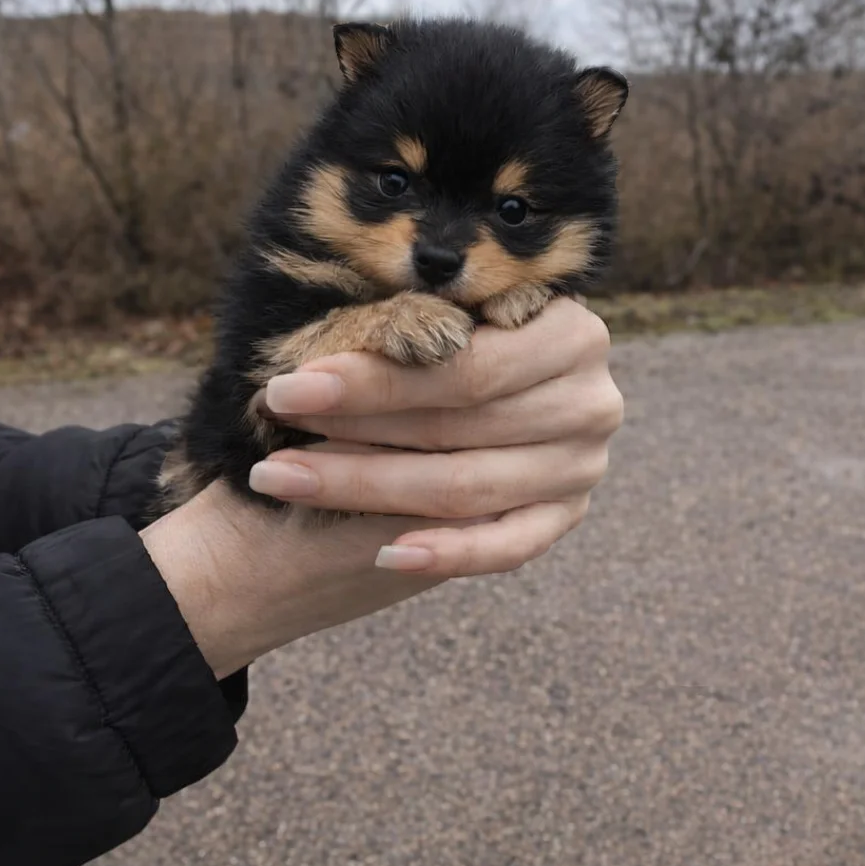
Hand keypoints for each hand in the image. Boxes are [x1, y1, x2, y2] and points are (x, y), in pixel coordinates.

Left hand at [248, 297, 623, 578]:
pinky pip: (507, 546)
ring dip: (366, 487)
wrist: (481, 392)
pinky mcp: (565, 517)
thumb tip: (319, 325)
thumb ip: (407, 313)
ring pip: (466, 489)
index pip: (465, 367)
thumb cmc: (442, 336)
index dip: (374, 380)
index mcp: (570, 329)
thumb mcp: (438, 308)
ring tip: (285, 479)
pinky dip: (446, 552)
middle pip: (458, 427)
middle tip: (273, 433)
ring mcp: (582, 466)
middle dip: (354, 429)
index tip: (289, 388)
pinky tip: (385, 557)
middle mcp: (591, 399)